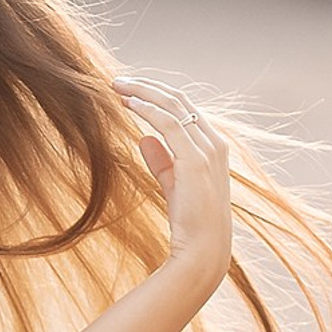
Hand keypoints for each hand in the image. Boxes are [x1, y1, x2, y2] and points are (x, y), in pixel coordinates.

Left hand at [115, 75, 232, 290]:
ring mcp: (208, 150)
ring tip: (116, 86)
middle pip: (179, 100)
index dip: (156, 96)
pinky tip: (130, 104)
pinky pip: (170, 123)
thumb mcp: (173, 184)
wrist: (203, 249)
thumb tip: (143, 139)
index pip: (185, 108)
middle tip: (117, 82)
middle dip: (147, 87)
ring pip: (174, 106)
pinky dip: (149, 109)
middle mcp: (215, 143)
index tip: (128, 92)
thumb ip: (162, 161)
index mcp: (214, 146)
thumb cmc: (190, 221)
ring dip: (143, 92)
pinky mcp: (196, 160)